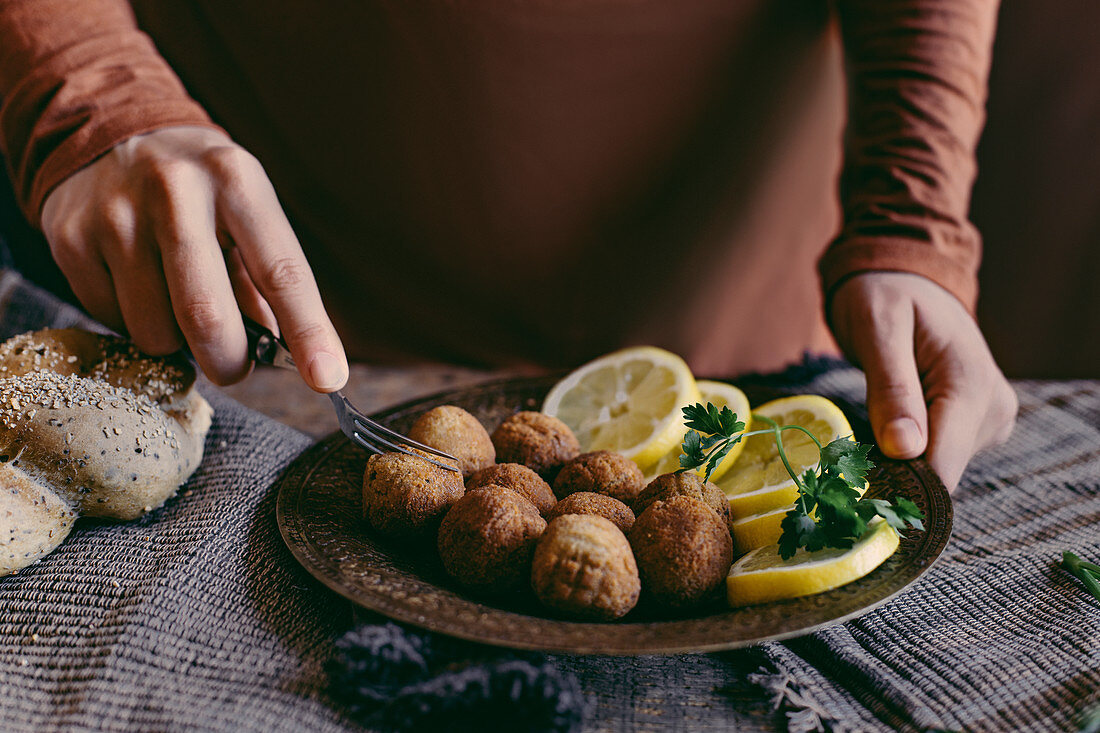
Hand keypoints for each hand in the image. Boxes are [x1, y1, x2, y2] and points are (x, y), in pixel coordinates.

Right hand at [40, 126, 347, 390]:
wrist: (109, 132)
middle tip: (234, 365)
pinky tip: (137, 284)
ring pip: (156, 332)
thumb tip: (290, 357)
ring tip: (177, 303)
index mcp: (237, 181)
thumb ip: (270, 284)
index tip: (328, 378)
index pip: (281, 271)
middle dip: (229, 361)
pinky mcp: (70, 239)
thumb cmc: (203, 191)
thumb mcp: (248, 213)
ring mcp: (115, 215)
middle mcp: (175, 190)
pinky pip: (112, 322)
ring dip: (177, 343)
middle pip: (207, 315)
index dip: (308, 331)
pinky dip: (134, 322)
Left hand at [829, 272, 1016, 489]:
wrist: (908, 279)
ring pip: (937, 467)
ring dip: (899, 458)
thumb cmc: (886, 294)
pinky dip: (909, 450)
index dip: (900, 488)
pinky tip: (890, 422)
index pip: (943, 466)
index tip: (854, 492)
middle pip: (939, 471)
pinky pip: (939, 455)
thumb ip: (892, 388)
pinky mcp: (977, 426)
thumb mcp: (878, 328)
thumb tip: (904, 449)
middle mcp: (993, 409)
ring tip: (871, 420)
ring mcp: (990, 420)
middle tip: (850, 450)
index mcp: (972, 385)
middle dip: (893, 470)